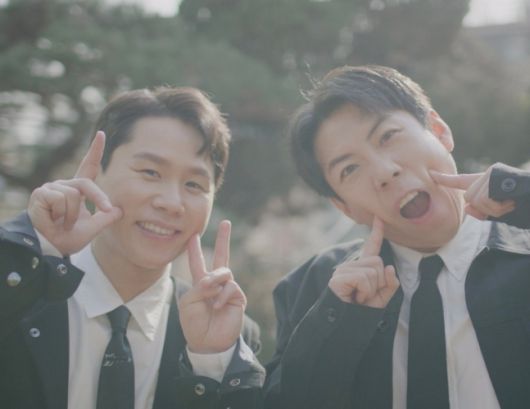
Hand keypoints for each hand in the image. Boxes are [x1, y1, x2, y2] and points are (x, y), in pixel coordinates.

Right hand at [27, 131, 121, 254]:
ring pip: (74, 195)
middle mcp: (64, 185)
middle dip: (99, 198)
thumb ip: (106, 218)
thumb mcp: (93, 228)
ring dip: (73, 215)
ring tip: (64, 223)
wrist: (50, 248)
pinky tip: (52, 220)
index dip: (95, 151)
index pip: (89, 167)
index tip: (101, 134)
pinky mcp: (41, 193)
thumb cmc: (68, 238)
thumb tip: (119, 210)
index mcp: (77, 190)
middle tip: (105, 210)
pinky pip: (61, 200)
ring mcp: (51, 188)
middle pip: (87, 183)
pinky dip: (62, 215)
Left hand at [179, 220, 246, 353]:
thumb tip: (219, 278)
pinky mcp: (238, 297)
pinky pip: (231, 286)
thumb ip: (201, 285)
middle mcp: (215, 283)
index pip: (197, 262)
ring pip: (224, 271)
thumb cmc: (194, 324)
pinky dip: (222, 295)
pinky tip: (218, 306)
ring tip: (210, 295)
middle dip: (223, 239)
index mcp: (200, 284)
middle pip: (221, 256)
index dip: (195, 249)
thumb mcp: (189, 302)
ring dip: (215, 280)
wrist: (208, 343)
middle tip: (226, 222)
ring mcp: (227, 289)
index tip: (193, 235)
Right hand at [328, 216, 398, 307]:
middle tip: (365, 296)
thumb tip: (390, 267)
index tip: (379, 218)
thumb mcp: (381, 299)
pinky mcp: (339, 277)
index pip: (371, 248)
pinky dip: (364, 291)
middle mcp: (351, 266)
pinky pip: (363, 278)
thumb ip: (390, 284)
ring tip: (359, 298)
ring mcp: (343, 270)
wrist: (346, 325)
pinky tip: (354, 298)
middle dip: (378, 283)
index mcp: (362, 268)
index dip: (376, 233)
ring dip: (371, 290)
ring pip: (372, 271)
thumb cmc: (361, 312)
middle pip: (378, 262)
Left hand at [430, 167, 515, 219]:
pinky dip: (498, 206)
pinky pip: (486, 200)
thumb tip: (468, 208)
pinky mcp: (493, 176)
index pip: (460, 181)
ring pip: (477, 200)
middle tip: (506, 205)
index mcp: (484, 181)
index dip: (444, 179)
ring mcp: (490, 174)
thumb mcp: (498, 211)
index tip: (430, 174)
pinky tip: (510, 201)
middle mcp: (485, 174)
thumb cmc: (520, 204)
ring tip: (509, 203)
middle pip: (470, 198)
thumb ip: (481, 211)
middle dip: (486, 208)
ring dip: (494, 208)